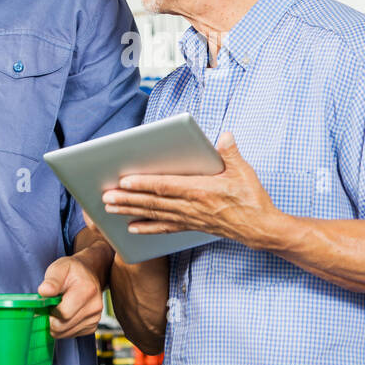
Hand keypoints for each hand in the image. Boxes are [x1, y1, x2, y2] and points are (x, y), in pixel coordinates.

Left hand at [38, 250, 106, 339]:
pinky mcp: (92, 327)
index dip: (49, 311)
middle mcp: (94, 306)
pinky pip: (71, 334)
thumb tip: (44, 291)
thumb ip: (52, 280)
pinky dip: (64, 328)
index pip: (63, 313)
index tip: (44, 305)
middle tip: (49, 307)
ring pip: (65, 333)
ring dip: (56, 324)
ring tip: (57, 309)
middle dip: (51, 319)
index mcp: (87, 290)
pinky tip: (65, 315)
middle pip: (63, 326)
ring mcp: (95, 318)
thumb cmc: (73, 271)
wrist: (90, 274)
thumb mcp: (60, 267)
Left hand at [101, 132, 280, 247]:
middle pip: (153, 202)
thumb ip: (231, 153)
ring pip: (154, 214)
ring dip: (130, 211)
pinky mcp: (191, 226)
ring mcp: (189, 218)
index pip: (166, 187)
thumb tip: (225, 136)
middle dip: (127, 199)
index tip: (124, 181)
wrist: (259, 228)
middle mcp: (191, 206)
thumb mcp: (244, 172)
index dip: (144, 184)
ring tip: (108, 208)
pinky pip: (165, 228)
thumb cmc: (251, 198)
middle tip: (105, 196)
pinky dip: (147, 227)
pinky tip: (131, 228)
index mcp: (201, 191)